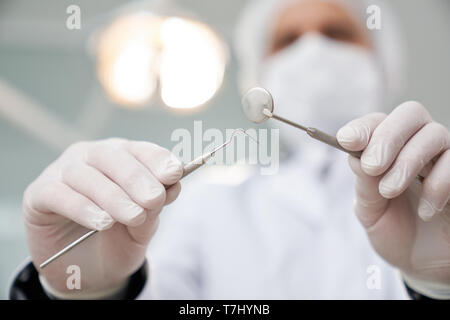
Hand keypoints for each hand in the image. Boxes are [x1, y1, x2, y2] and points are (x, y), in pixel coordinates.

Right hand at [23, 138, 182, 296]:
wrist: (87, 270)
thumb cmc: (118, 239)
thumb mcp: (142, 227)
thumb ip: (154, 208)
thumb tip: (173, 186)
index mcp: (120, 158)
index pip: (140, 150)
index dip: (157, 160)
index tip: (174, 173)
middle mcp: (90, 157)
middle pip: (113, 157)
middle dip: (137, 179)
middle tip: (154, 199)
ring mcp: (62, 171)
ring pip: (87, 175)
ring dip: (113, 196)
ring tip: (133, 216)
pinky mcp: (38, 193)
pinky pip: (59, 195)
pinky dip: (83, 208)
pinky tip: (102, 222)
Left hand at [337, 101, 449, 298]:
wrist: (423, 263)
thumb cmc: (393, 230)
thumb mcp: (370, 211)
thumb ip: (364, 184)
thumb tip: (356, 155)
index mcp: (387, 149)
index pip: (377, 122)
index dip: (362, 127)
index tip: (346, 140)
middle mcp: (417, 145)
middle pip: (410, 114)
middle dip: (387, 137)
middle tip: (371, 166)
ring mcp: (443, 158)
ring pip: (434, 134)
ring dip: (408, 161)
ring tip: (389, 191)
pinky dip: (438, 185)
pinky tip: (425, 211)